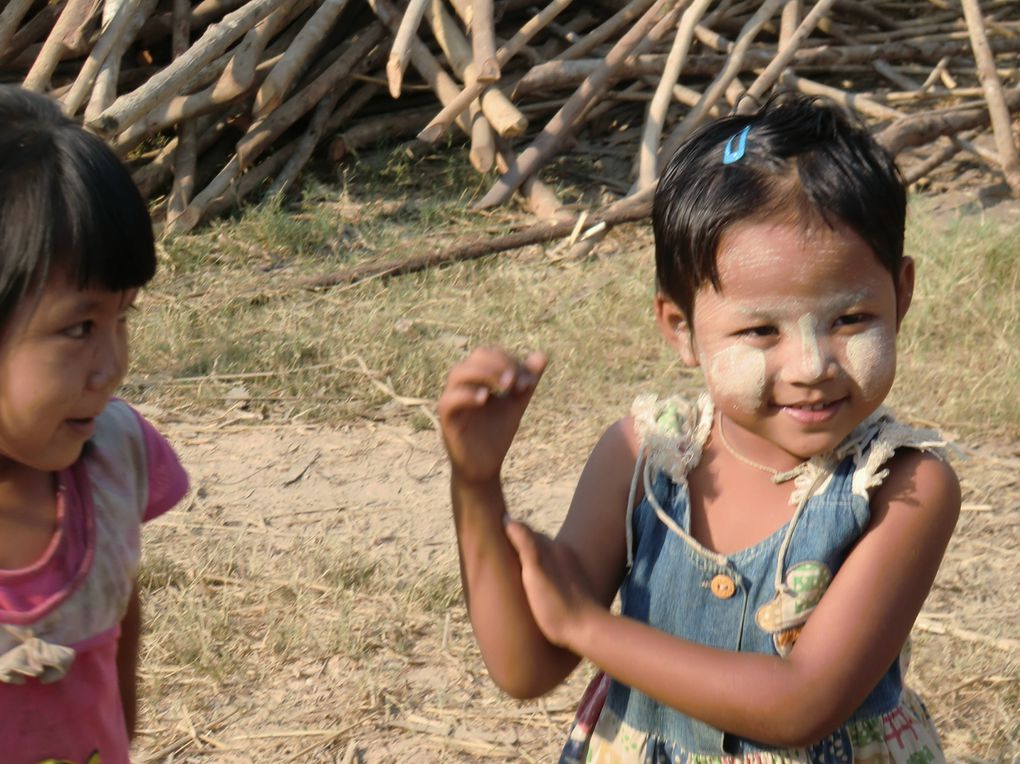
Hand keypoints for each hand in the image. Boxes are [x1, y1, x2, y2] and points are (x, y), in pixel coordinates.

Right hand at [438, 347, 546, 484]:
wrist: (485, 467)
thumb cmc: (496, 434)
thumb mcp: (516, 404)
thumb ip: (527, 381)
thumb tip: (541, 355)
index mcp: (477, 379)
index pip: (490, 354)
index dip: (510, 361)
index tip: (529, 383)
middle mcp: (462, 386)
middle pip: (475, 357)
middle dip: (499, 363)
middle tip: (515, 382)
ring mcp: (452, 402)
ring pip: (458, 373)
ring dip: (484, 373)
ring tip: (505, 386)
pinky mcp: (447, 421)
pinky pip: (448, 401)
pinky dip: (466, 395)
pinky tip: (485, 400)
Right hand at [504, 518, 601, 650]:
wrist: (587, 631)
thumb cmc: (556, 605)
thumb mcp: (534, 572)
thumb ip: (524, 543)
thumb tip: (507, 519)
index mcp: (553, 547)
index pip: (525, 531)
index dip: (508, 534)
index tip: (491, 539)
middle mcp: (564, 553)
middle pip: (535, 543)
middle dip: (519, 545)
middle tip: (500, 556)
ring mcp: (571, 568)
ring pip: (545, 557)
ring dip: (530, 560)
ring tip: (515, 571)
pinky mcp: (576, 584)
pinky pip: (553, 570)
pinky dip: (541, 572)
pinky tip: (535, 586)